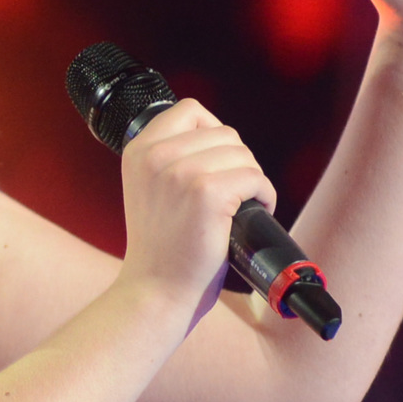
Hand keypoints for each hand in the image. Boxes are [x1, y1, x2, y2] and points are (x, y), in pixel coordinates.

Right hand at [115, 100, 276, 321]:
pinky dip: (264, 195)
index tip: (216, 164)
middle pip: (224, 132)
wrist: (155, 291)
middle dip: (237, 162)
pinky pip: (255, 177)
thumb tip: (217, 138)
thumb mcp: (148, 189)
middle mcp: (155, 155)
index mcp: (138, 150)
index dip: (213, 132)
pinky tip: (252, 213)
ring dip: (251, 179)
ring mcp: (180, 172)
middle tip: (232, 194)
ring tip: (241, 205)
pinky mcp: (207, 193)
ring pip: (242, 154)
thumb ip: (167, 159)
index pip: (190, 110)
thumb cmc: (161, 248)